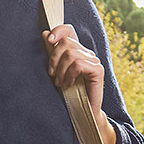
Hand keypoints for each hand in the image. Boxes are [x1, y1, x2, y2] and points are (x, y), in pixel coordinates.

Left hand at [43, 25, 116, 143]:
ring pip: (71, 54)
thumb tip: (45, 33)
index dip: (59, 31)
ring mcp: (94, 61)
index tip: (48, 40)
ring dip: (61, 71)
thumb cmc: (68, 93)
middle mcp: (87, 53)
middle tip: (52, 75)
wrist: (82, 112)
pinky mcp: (98, 70)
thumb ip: (53, 53)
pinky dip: (70, 75)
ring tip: (60, 84)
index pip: (69, 31)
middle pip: (67, 43)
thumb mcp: (57, 71)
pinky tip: (69, 84)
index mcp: (77, 51)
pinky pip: (78, 65)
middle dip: (54, 59)